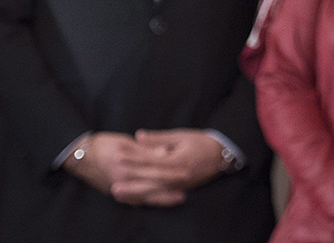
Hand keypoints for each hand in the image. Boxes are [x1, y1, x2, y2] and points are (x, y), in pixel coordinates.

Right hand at [61, 132, 183, 204]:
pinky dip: (151, 200)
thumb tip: (164, 153)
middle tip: (188, 188)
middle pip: (151, 185)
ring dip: (163, 197)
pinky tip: (162, 201)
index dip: (171, 171)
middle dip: (170, 188)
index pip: (153, 168)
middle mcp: (122, 178)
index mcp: (125, 163)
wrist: (81, 157)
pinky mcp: (117, 193)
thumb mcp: (125, 143)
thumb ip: (146, 149)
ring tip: (181, 197)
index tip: (187, 171)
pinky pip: (136, 200)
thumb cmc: (104, 145)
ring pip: (145, 195)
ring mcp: (119, 187)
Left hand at [107, 128, 224, 203]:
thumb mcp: (181, 135)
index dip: (134, 158)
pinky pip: (160, 195)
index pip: (151, 160)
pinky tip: (134, 198)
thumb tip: (138, 137)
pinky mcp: (180, 190)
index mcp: (179, 160)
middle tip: (112, 183)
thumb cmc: (201, 142)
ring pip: (154, 192)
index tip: (118, 156)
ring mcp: (180, 186)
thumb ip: (159, 139)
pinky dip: (146, 197)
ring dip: (135, 192)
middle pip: (151, 181)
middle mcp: (179, 176)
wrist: (221, 155)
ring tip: (118, 192)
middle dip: (131, 182)